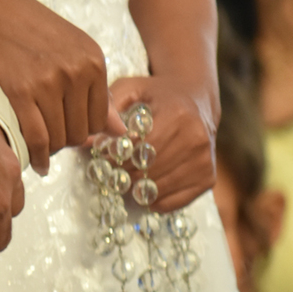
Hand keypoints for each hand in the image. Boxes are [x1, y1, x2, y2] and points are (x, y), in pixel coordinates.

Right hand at [0, 0, 111, 173]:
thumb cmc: (26, 25)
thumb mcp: (70, 47)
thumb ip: (95, 89)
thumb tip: (120, 131)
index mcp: (93, 58)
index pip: (100, 118)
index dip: (83, 129)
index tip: (67, 127)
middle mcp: (76, 70)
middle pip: (81, 132)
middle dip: (66, 139)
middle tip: (50, 134)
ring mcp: (49, 81)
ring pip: (60, 139)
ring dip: (51, 148)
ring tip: (40, 144)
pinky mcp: (20, 90)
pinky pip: (38, 138)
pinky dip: (38, 156)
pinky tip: (36, 161)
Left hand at [109, 74, 215, 212]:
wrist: (197, 101)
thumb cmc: (157, 94)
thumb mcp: (132, 89)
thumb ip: (108, 109)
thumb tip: (83, 139)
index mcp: (178, 116)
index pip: (138, 149)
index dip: (115, 155)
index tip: (103, 153)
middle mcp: (196, 140)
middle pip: (147, 171)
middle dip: (122, 172)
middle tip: (109, 168)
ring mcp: (204, 162)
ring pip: (156, 189)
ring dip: (134, 187)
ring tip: (123, 174)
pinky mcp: (208, 179)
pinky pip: (170, 202)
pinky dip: (151, 197)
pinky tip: (143, 183)